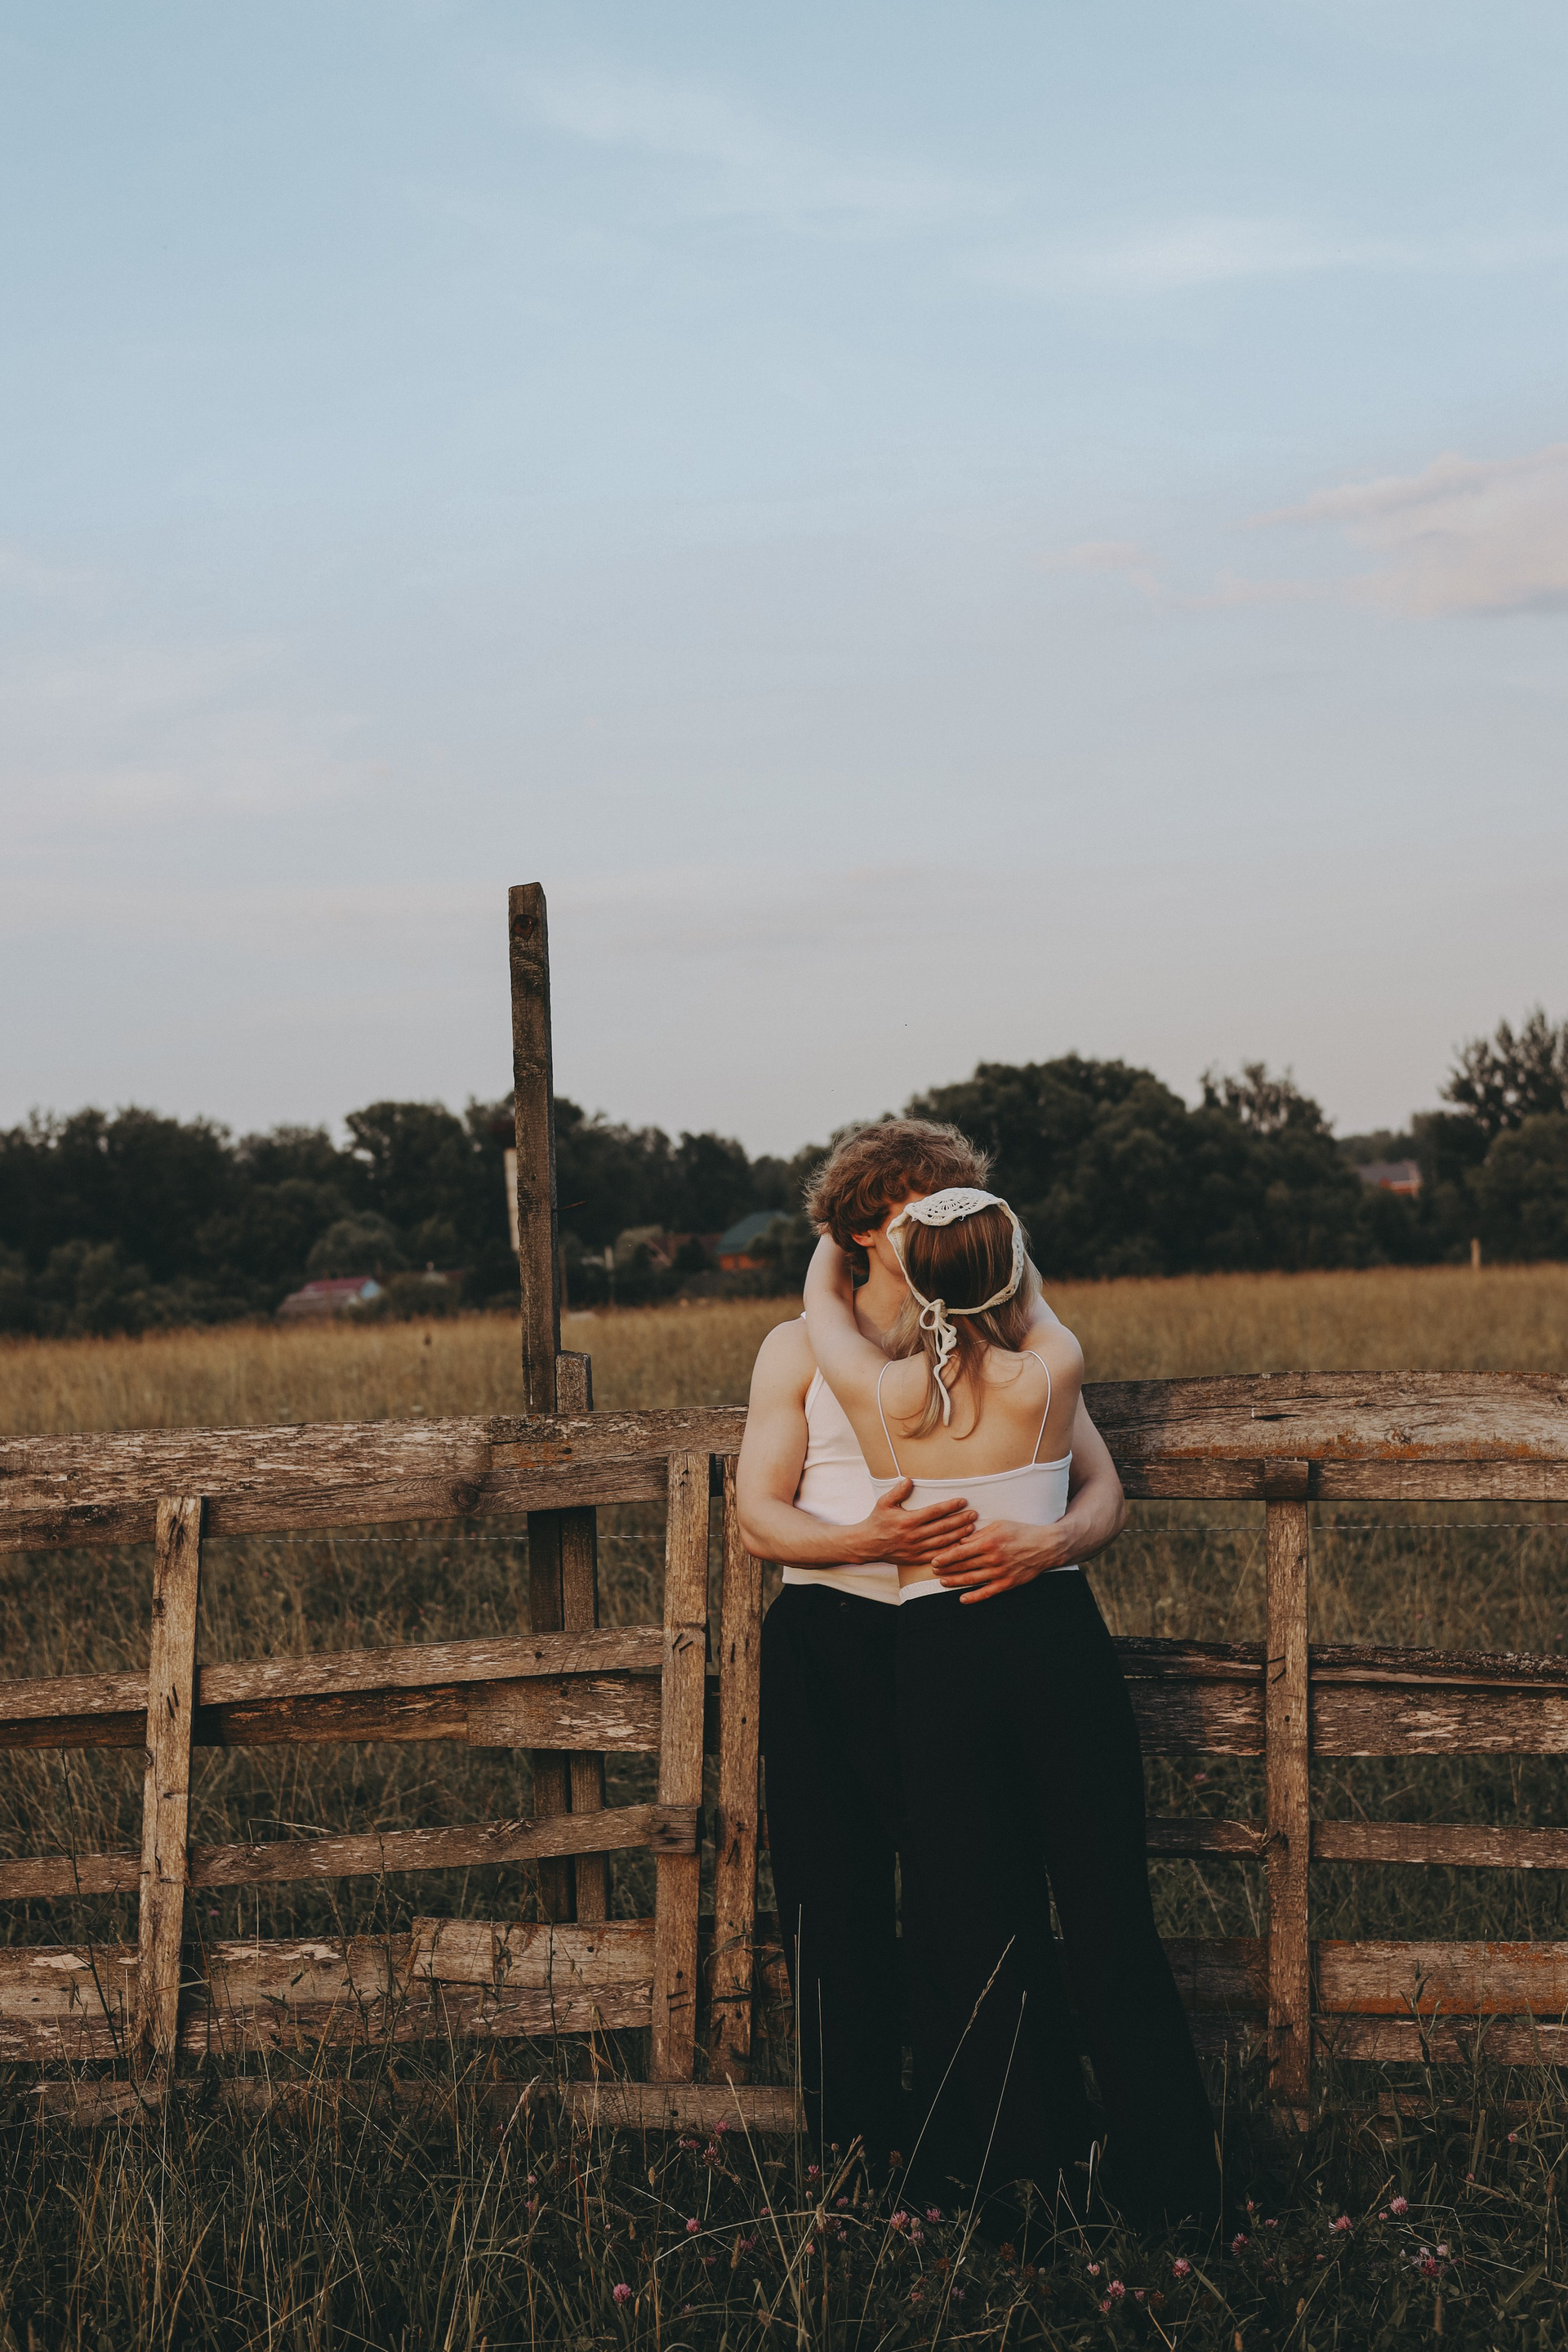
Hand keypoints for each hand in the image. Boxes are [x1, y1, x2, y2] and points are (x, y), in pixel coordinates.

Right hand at [856, 1480, 976, 1567]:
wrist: (867, 1544)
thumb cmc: (877, 1521)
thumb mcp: (884, 1503)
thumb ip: (897, 1492)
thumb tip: (909, 1480)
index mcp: (907, 1520)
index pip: (934, 1512)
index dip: (950, 1506)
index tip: (962, 1501)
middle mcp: (913, 1535)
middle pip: (943, 1527)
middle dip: (960, 1520)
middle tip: (973, 1514)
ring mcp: (915, 1549)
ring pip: (943, 1541)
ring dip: (959, 1534)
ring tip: (971, 1527)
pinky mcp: (915, 1559)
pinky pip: (937, 1555)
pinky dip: (950, 1551)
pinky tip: (960, 1546)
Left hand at [926, 1516, 1072, 1603]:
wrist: (1045, 1546)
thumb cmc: (1020, 1532)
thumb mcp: (999, 1525)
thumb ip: (978, 1534)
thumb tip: (960, 1541)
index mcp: (989, 1542)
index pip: (961, 1552)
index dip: (945, 1557)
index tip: (934, 1560)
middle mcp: (993, 1559)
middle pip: (963, 1566)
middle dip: (946, 1569)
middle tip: (934, 1570)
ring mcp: (1000, 1573)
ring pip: (972, 1580)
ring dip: (955, 1582)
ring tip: (943, 1582)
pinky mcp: (1007, 1584)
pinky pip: (987, 1592)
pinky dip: (974, 1597)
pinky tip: (962, 1598)